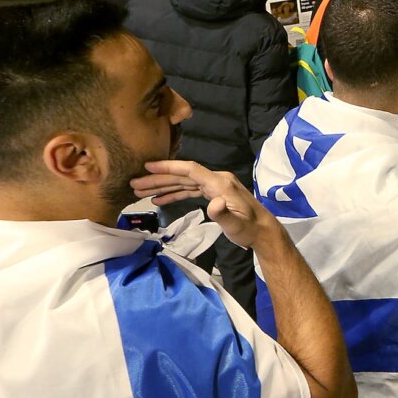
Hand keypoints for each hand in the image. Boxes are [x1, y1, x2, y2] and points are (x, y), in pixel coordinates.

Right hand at [130, 161, 279, 249]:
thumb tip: (212, 203)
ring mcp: (215, 186)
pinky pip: (190, 190)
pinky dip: (174, 194)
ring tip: (140, 191)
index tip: (148, 166)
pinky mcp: (213, 194)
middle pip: (183, 176)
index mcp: (220, 183)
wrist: (263, 231)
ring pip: (184, 183)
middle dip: (158, 179)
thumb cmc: (250, 229)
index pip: (191, 170)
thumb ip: (223, 214)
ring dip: (163, 187)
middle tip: (135, 183)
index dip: (169, 167)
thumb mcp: (236, 225)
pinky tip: (159, 200)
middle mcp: (217, 180)